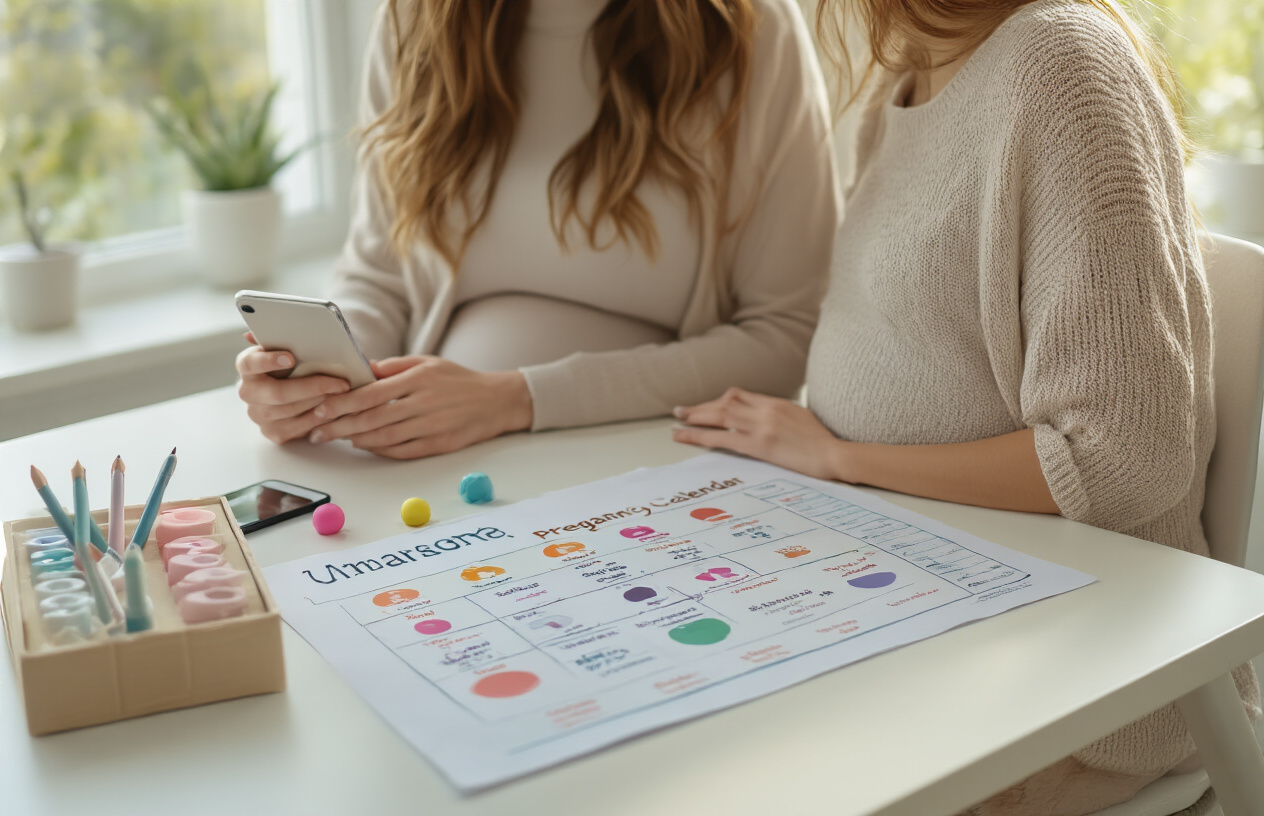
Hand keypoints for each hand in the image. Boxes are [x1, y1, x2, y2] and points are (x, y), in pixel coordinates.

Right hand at [236, 333, 350, 444]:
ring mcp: (259, 415)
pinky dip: (321, 418)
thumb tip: (262, 331)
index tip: (291, 357)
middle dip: (313, 387)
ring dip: (321, 402)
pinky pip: (300, 428)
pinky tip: (337, 408)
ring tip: (344, 395)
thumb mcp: (285, 347)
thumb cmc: (291, 363)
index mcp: (246, 366)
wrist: (289, 389)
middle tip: (341, 382)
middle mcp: (248, 392)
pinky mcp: (274, 432)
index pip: (250, 363)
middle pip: (278, 393)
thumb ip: (278, 337)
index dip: (269, 361)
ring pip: (292, 411)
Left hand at [308, 356, 533, 458]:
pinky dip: (378, 449)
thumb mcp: (426, 362)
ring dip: (355, 439)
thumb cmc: (457, 379)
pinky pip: (401, 451)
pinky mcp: (439, 444)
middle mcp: (423, 403)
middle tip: (316, 431)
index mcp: (418, 379)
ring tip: (336, 438)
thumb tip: (359, 370)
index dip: (341, 403)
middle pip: (371, 418)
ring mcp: (431, 426)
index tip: (320, 408)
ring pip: (383, 438)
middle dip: (338, 426)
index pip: (370, 393)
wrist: (496, 401)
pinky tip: (364, 445)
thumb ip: (392, 367)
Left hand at [671, 387, 845, 480]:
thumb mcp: (801, 418)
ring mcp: (761, 425)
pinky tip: (686, 437)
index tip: (706, 407)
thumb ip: (780, 414)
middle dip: (701, 407)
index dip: (718, 401)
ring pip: (719, 416)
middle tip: (681, 411)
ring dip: (695, 418)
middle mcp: (765, 409)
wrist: (834, 454)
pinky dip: (700, 436)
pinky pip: (722, 438)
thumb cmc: (822, 441)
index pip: (739, 395)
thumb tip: (765, 418)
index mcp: (775, 402)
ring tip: (678, 422)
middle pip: (725, 402)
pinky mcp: (759, 445)